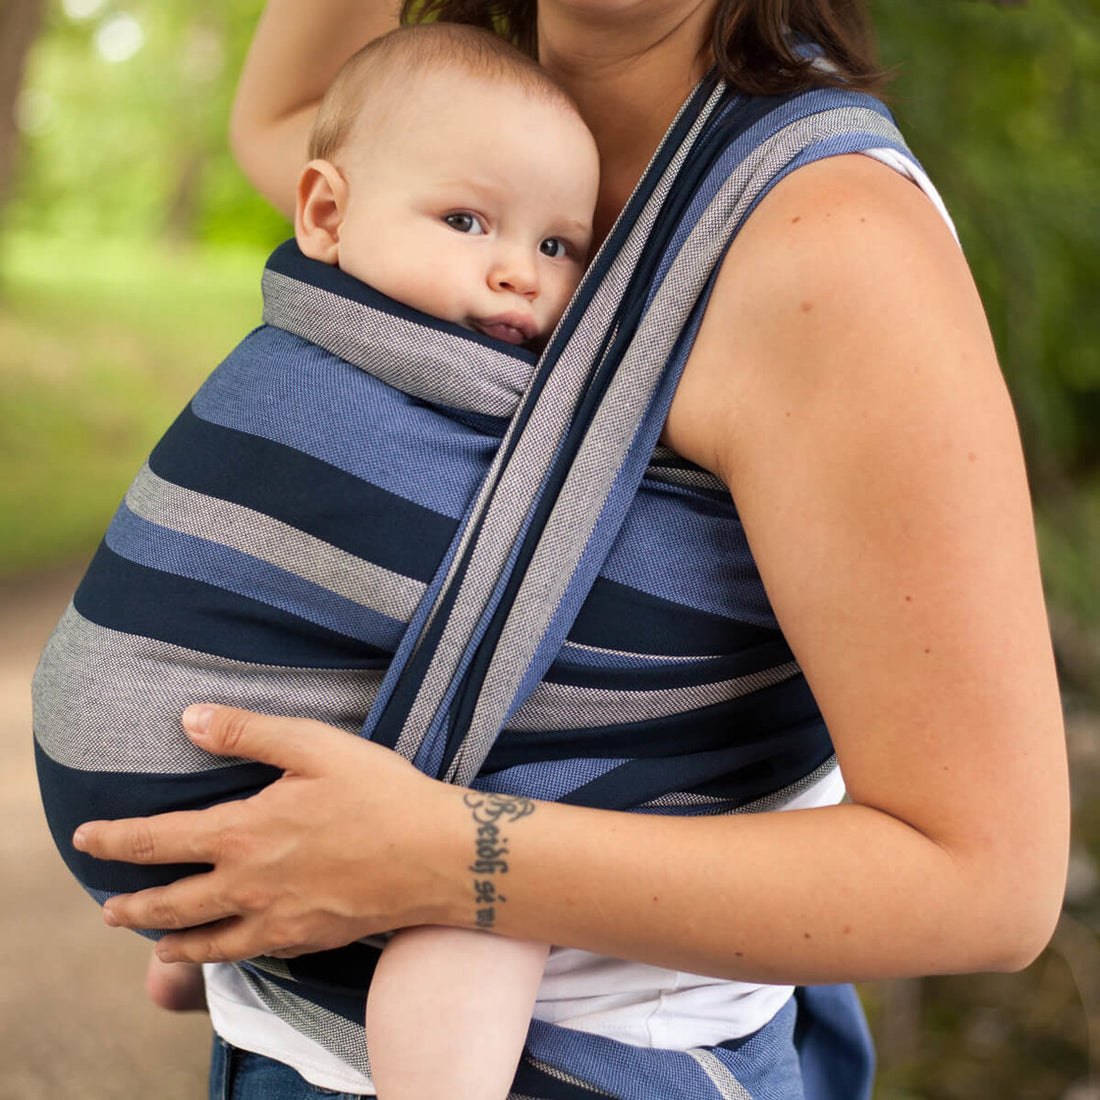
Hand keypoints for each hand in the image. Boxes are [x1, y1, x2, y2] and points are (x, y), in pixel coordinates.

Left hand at [72, 705, 461, 963]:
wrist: (436, 856)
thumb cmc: (379, 793)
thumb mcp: (314, 745)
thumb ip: (247, 732)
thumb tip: (188, 718)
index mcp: (244, 832)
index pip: (158, 840)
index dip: (115, 840)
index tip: (86, 839)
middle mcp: (249, 885)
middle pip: (170, 904)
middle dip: (132, 905)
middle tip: (108, 909)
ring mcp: (277, 920)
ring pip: (205, 941)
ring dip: (170, 941)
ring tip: (153, 943)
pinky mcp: (306, 938)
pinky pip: (250, 954)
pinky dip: (224, 954)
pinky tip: (227, 949)